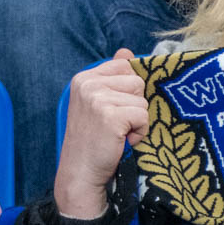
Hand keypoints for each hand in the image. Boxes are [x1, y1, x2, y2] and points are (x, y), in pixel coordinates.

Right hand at [52, 50, 149, 221]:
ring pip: (142, 100)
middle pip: (137, 81)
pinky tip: (122, 140)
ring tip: (118, 134)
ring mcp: (97, 98)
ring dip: (137, 120)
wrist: (80, 173)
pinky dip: (139, 132)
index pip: (124, 66)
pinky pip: (143, 116)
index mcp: (84, 78)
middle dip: (134, 106)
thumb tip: (126, 51)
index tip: (113, 110)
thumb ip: (112, 77)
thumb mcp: (98, 104)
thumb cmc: (92, 141)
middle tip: (116, 125)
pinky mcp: (110, 115)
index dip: (128, 91)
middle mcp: (88, 84)